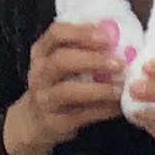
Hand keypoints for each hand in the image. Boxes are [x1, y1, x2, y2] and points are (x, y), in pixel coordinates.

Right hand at [0, 20, 126, 154]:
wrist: (34, 121)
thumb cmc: (56, 84)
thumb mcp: (60, 62)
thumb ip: (81, 49)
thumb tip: (120, 37)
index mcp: (41, 52)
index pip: (56, 33)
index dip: (81, 33)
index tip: (107, 37)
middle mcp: (39, 74)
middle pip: (61, 60)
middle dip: (92, 60)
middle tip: (119, 63)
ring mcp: (44, 99)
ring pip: (68, 91)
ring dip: (98, 89)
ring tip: (119, 88)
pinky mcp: (54, 122)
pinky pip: (81, 115)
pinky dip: (103, 110)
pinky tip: (119, 106)